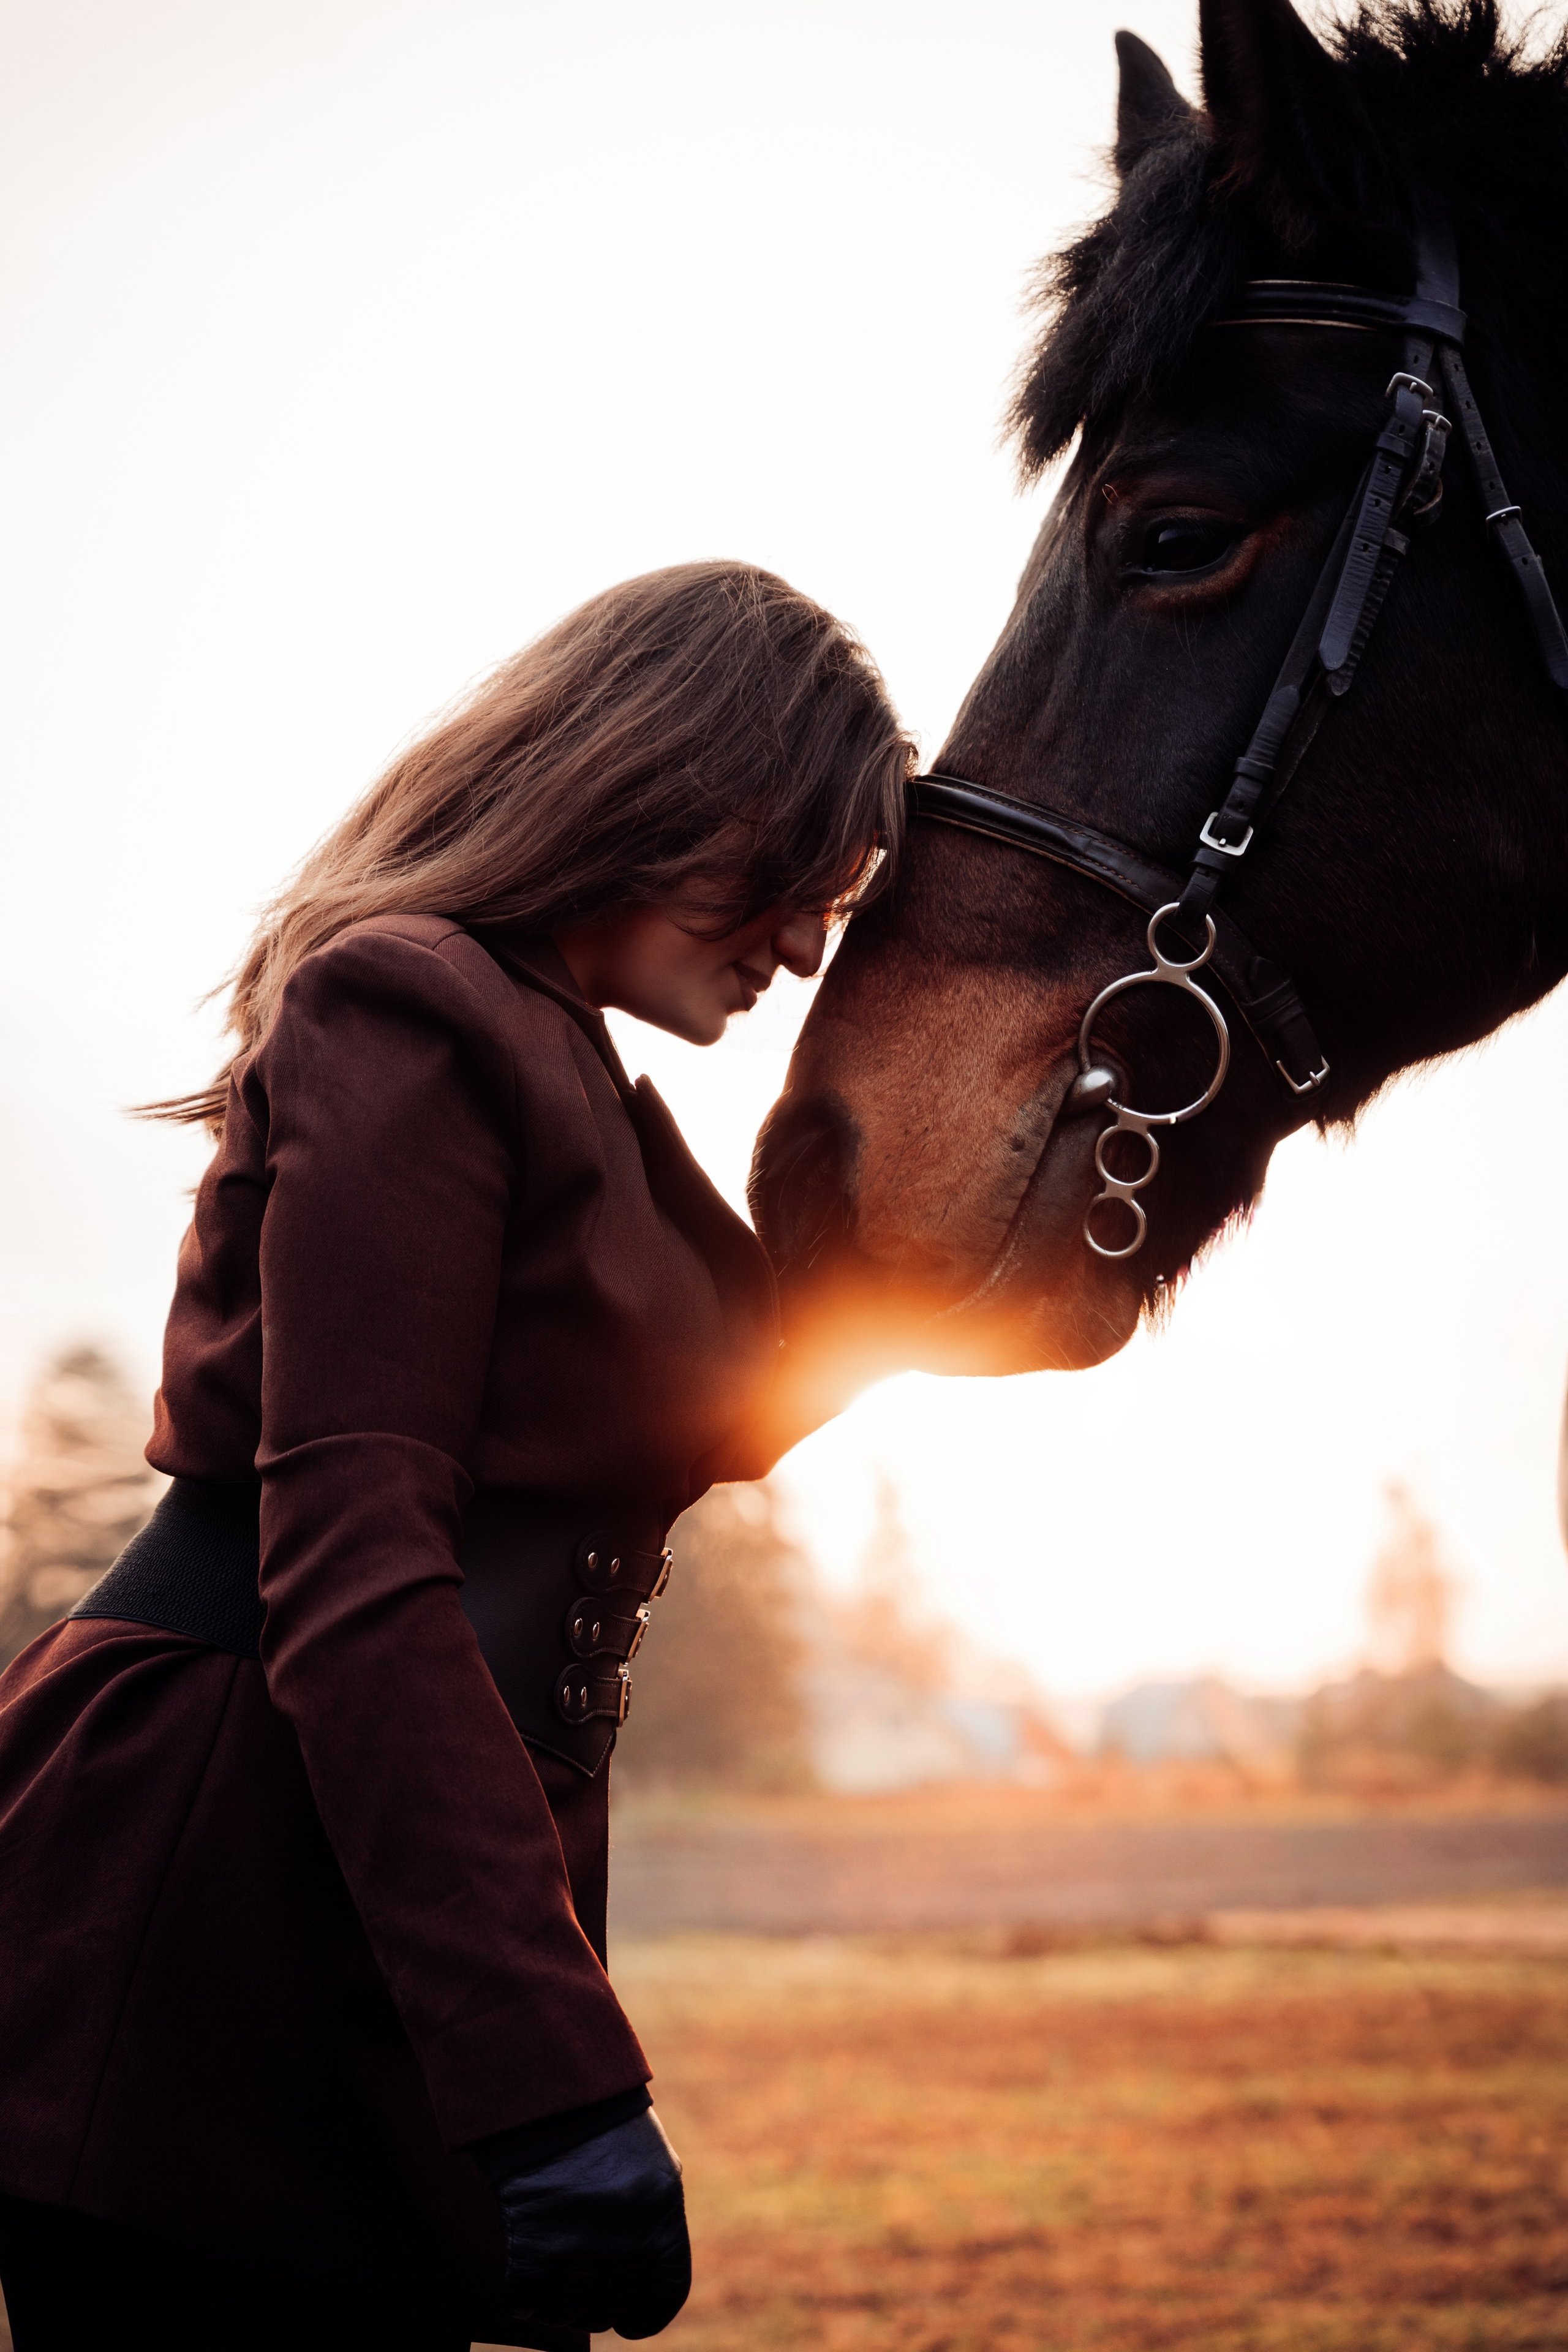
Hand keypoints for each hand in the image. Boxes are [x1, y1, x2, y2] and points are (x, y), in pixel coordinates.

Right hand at [491, 2107, 691, 2338]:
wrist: (552, 2086)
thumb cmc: (603, 2125)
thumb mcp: (651, 2166)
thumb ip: (656, 2219)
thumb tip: (654, 2276)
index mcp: (663, 2215)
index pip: (665, 2297)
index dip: (645, 2319)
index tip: (627, 2323)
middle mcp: (627, 2235)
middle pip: (609, 2309)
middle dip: (592, 2307)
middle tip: (577, 2288)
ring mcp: (580, 2241)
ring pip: (567, 2310)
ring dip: (555, 2305)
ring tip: (549, 2283)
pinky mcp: (534, 2239)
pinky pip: (526, 2300)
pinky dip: (521, 2300)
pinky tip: (522, 2284)